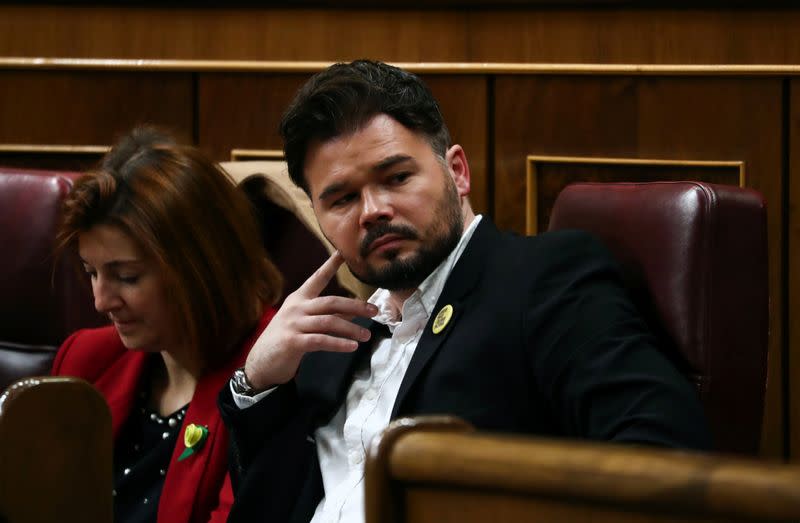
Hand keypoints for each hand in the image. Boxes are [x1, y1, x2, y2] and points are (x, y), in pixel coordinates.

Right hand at [244, 252, 377, 390]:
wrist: (261, 363)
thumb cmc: (286, 340)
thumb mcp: (305, 323)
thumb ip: (327, 315)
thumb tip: (353, 311)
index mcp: (299, 299)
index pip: (317, 278)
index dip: (330, 265)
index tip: (344, 252)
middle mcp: (296, 308)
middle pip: (331, 302)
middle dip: (355, 305)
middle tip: (374, 310)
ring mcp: (293, 324)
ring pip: (329, 321)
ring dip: (351, 328)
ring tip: (366, 335)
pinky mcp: (292, 342)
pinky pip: (321, 340)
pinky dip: (338, 343)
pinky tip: (351, 347)